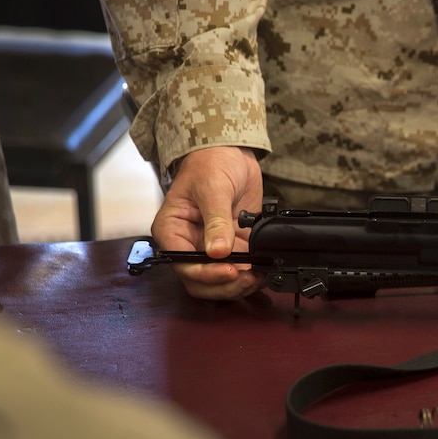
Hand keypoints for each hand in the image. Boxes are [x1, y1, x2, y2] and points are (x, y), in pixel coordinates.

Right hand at [151, 146, 263, 299]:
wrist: (231, 152)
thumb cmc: (210, 162)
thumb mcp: (213, 188)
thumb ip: (216, 221)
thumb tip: (218, 251)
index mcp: (172, 230)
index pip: (182, 264)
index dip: (205, 274)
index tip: (229, 271)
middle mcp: (188, 243)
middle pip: (199, 281)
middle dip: (223, 285)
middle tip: (247, 279)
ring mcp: (211, 248)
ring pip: (219, 281)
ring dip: (239, 285)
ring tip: (258, 276)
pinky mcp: (233, 247)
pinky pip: (239, 269)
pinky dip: (252, 275)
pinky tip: (265, 272)